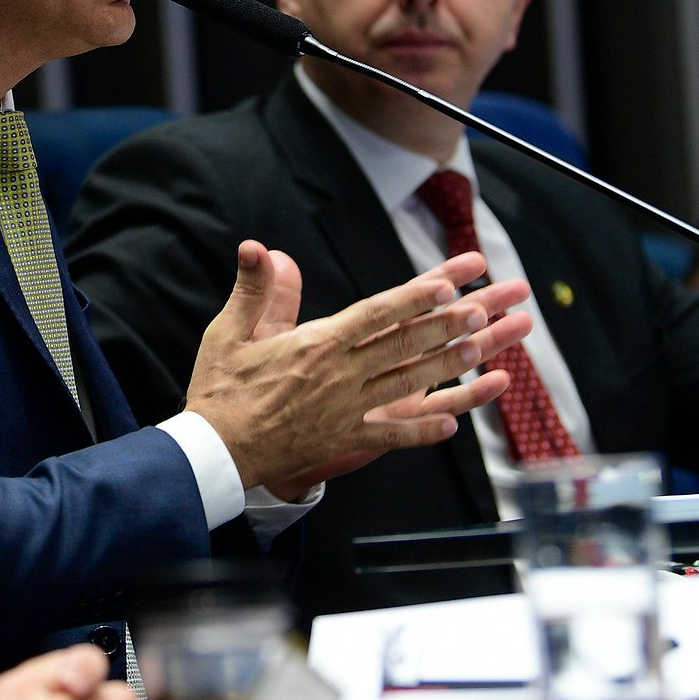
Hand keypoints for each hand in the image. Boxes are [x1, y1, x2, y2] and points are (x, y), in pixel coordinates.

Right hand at [186, 244, 533, 489]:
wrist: (215, 452)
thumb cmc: (221, 388)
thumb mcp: (230, 332)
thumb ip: (254, 289)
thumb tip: (258, 247)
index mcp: (317, 345)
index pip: (375, 315)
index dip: (413, 298)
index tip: (446, 283)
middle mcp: (340, 377)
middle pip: (403, 346)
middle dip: (446, 325)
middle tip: (482, 308)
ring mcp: (347, 411)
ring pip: (408, 384)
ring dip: (447, 366)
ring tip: (483, 350)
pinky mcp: (344, 441)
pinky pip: (392, 437)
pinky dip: (423, 432)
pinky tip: (452, 425)